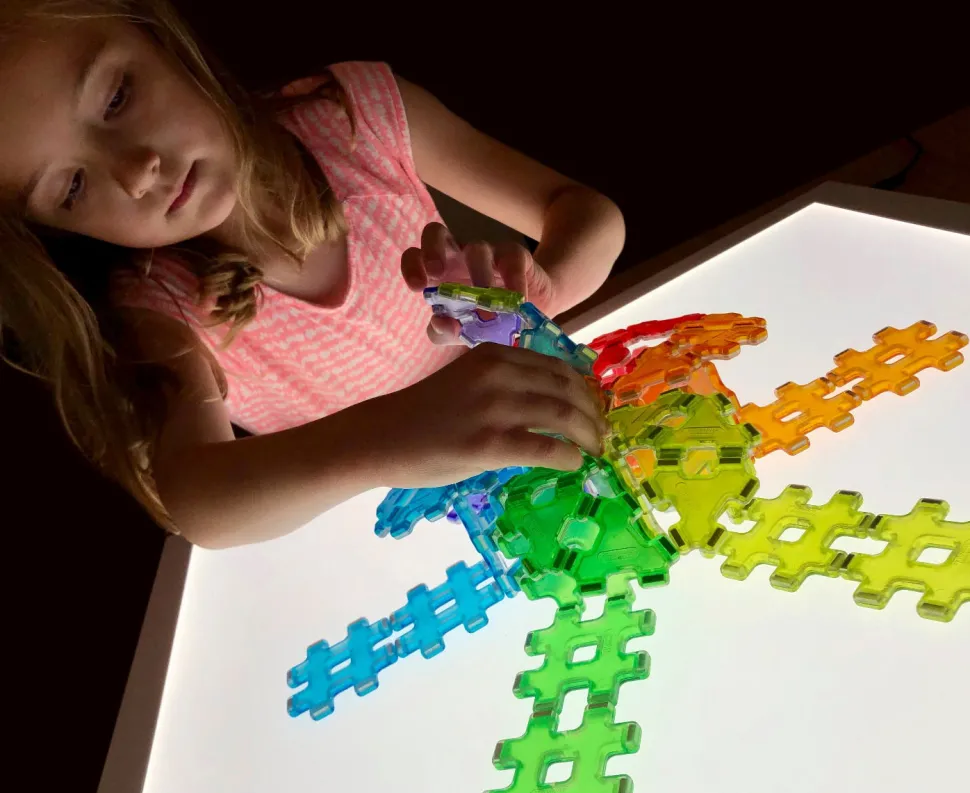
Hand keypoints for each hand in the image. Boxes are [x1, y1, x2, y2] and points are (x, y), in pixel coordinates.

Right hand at [363, 343, 607, 487]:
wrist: (383, 438)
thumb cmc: (424, 413)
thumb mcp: (468, 380)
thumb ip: (505, 382)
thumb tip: (553, 403)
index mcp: (496, 355)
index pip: (558, 367)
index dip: (584, 389)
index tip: (595, 408)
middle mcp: (500, 374)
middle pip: (567, 390)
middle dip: (593, 414)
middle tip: (602, 434)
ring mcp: (496, 408)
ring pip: (564, 416)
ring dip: (588, 436)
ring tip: (595, 450)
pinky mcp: (491, 443)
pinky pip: (547, 448)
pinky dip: (568, 456)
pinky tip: (574, 463)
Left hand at [401, 222, 557, 344]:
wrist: (529, 315)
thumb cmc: (486, 319)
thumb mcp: (460, 331)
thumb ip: (442, 332)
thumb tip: (442, 324)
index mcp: (438, 272)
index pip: (414, 256)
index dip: (411, 266)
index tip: (417, 287)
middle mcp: (457, 255)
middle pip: (435, 233)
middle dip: (432, 249)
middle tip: (437, 273)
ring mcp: (486, 252)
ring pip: (477, 250)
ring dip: (479, 276)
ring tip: (486, 308)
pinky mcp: (515, 255)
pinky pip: (511, 260)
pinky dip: (513, 281)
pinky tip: (518, 302)